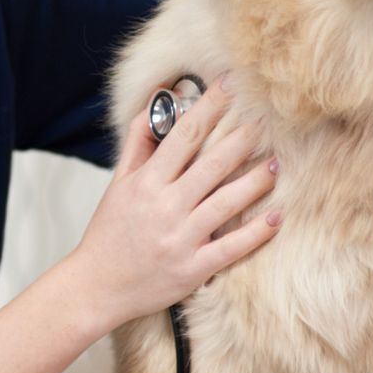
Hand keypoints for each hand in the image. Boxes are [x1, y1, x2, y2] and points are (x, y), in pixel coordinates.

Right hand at [66, 74, 279, 335]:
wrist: (95, 287)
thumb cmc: (109, 232)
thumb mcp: (119, 182)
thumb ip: (140, 141)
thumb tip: (161, 101)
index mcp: (147, 182)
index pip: (185, 134)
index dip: (211, 106)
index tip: (232, 86)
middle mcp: (165, 206)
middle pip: (212, 164)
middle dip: (243, 139)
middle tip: (267, 120)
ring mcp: (181, 238)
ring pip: (227, 203)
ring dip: (256, 181)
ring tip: (276, 164)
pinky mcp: (193, 269)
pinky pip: (231, 248)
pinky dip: (256, 233)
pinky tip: (276, 217)